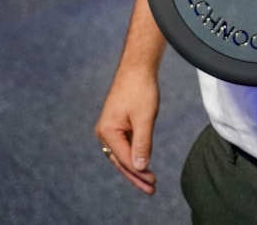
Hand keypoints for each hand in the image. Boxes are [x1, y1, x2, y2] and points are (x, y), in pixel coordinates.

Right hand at [95, 66, 160, 194]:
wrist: (137, 68)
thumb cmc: (141, 89)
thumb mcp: (146, 117)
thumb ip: (143, 143)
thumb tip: (140, 167)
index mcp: (107, 131)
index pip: (124, 159)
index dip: (139, 173)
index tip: (152, 184)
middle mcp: (104, 132)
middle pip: (120, 161)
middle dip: (136, 176)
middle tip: (151, 189)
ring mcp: (109, 129)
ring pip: (122, 154)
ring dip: (135, 167)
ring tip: (149, 181)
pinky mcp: (116, 124)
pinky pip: (124, 145)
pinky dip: (134, 155)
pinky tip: (143, 163)